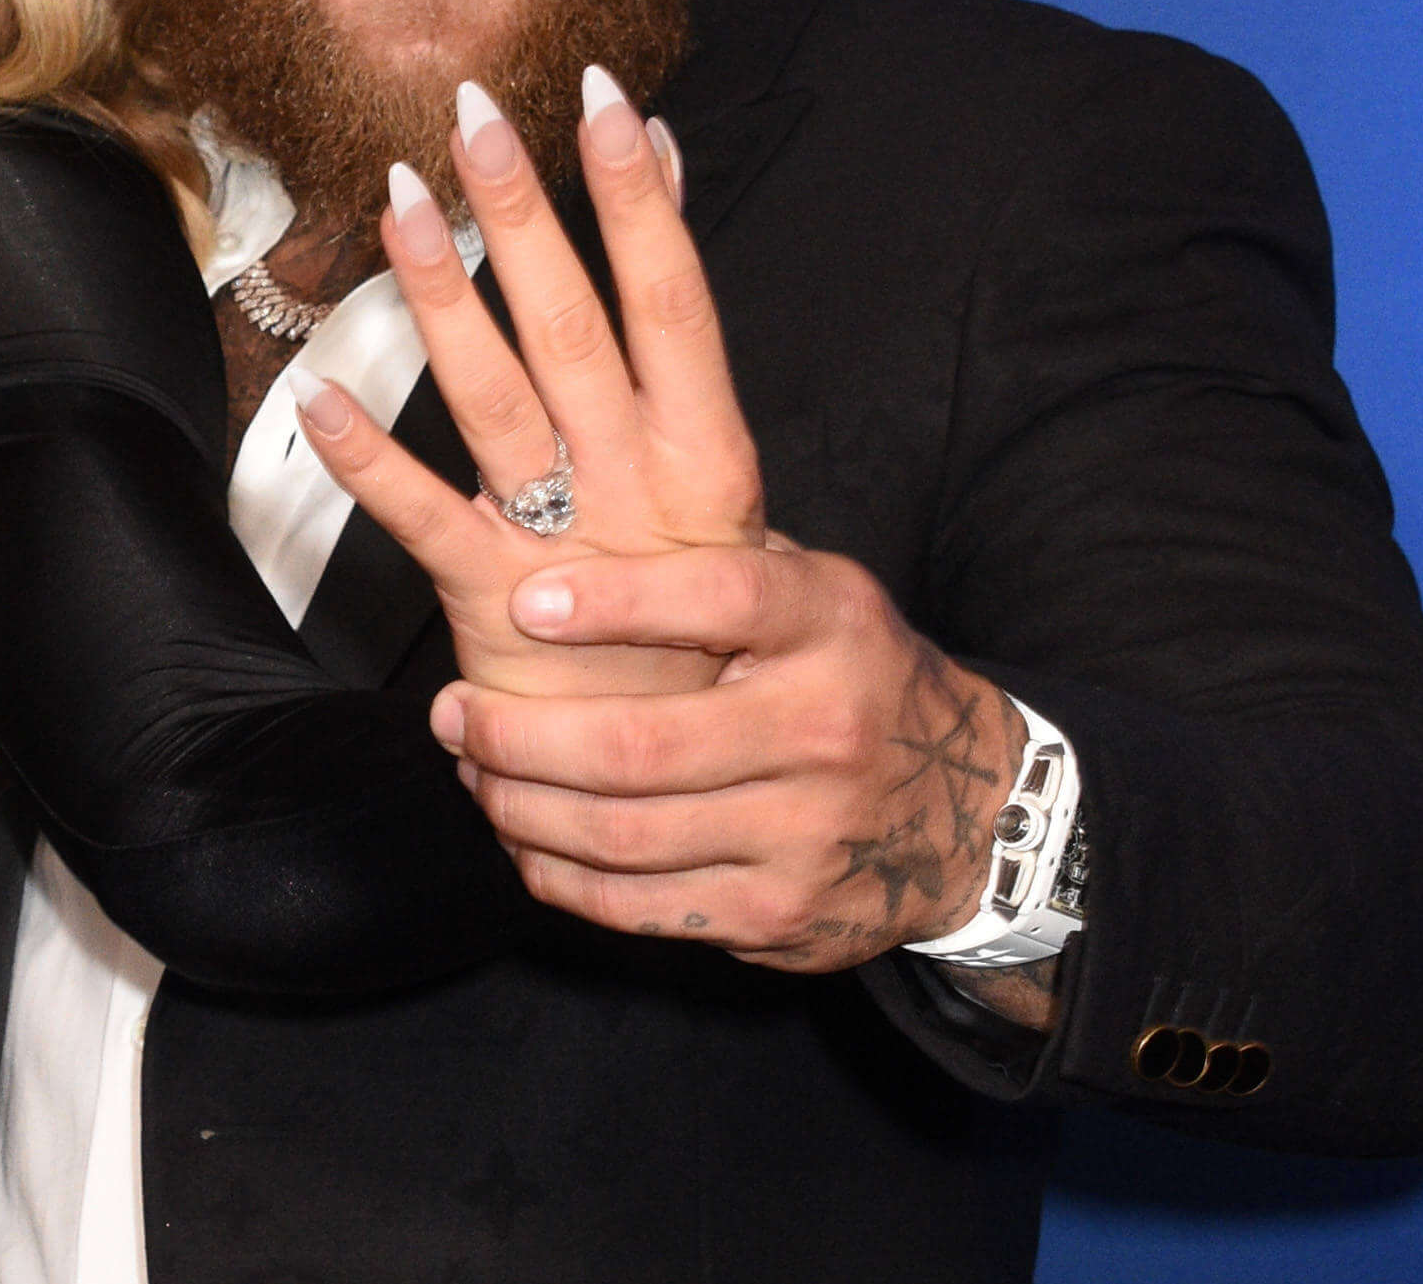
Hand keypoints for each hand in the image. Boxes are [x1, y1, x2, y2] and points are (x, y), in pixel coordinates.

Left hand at [296, 64, 756, 697]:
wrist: (704, 788)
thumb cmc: (701, 630)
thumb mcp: (716, 501)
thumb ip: (673, 371)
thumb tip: (657, 224)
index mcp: (709, 458)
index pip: (675, 303)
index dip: (641, 203)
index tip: (608, 102)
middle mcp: (642, 489)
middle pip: (575, 326)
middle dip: (526, 215)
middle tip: (476, 113)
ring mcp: (568, 546)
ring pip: (496, 395)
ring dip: (441, 293)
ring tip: (395, 201)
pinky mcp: (498, 607)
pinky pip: (421, 518)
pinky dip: (366, 455)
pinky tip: (315, 393)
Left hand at [437, 542, 1027, 982]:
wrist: (970, 810)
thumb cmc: (848, 676)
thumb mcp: (815, 593)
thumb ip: (712, 559)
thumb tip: (560, 510)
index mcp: (830, 624)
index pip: (720, 601)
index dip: (614, 602)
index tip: (522, 600)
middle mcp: (825, 728)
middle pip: (641, 745)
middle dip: (519, 734)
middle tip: (451, 713)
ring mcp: (806, 833)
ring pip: (623, 833)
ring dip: (521, 806)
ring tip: (474, 770)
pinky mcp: (781, 913)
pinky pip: (639, 905)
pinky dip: (559, 876)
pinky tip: (522, 841)